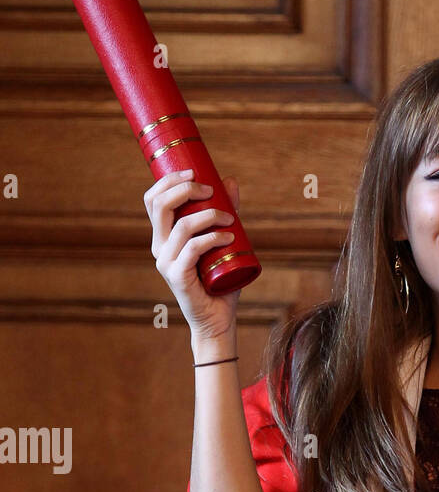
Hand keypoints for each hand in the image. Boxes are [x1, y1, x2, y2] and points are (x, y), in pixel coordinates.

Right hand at [144, 170, 241, 351]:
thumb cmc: (220, 281)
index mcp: (163, 237)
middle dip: (185, 188)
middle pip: (160, 205)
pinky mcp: (177, 277)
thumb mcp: (223, 241)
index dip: (170, 180)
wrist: (218, 319)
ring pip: (182, 225)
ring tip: (231, 219)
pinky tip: (229, 237)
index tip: (195, 172)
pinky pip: (193, 248)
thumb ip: (224, 213)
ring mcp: (166, 262)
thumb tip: (229, 181)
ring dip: (209, 215)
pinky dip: (212, 238)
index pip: (153, 200)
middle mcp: (159, 247)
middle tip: (211, 190)